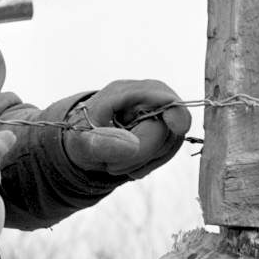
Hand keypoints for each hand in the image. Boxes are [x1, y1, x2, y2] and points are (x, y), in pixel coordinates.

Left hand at [63, 79, 190, 178]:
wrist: (83, 143)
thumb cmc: (81, 138)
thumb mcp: (82, 143)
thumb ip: (104, 144)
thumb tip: (133, 146)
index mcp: (122, 92)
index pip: (160, 95)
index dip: (174, 111)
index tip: (177, 127)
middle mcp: (143, 98)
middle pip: (166, 126)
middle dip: (144, 152)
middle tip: (112, 166)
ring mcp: (154, 113)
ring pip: (170, 140)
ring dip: (145, 160)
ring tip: (117, 163)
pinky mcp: (160, 128)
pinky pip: (167, 149)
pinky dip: (150, 162)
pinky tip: (130, 163)